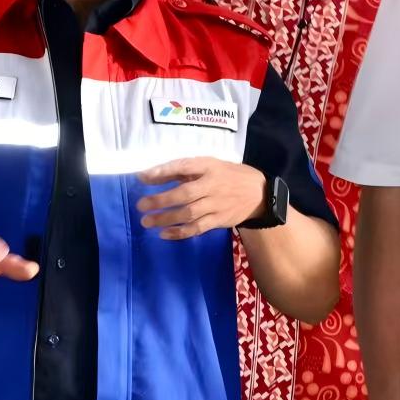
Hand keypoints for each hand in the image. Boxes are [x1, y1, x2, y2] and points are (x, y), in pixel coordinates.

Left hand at [136, 158, 266, 239]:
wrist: (259, 194)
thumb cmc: (228, 175)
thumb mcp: (209, 165)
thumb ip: (182, 170)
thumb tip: (149, 175)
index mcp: (209, 167)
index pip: (184, 166)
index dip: (163, 172)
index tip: (141, 177)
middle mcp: (212, 185)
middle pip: (184, 194)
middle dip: (161, 200)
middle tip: (141, 206)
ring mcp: (216, 205)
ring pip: (189, 213)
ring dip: (166, 218)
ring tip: (147, 221)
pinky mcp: (219, 220)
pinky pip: (197, 228)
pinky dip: (180, 232)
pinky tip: (164, 234)